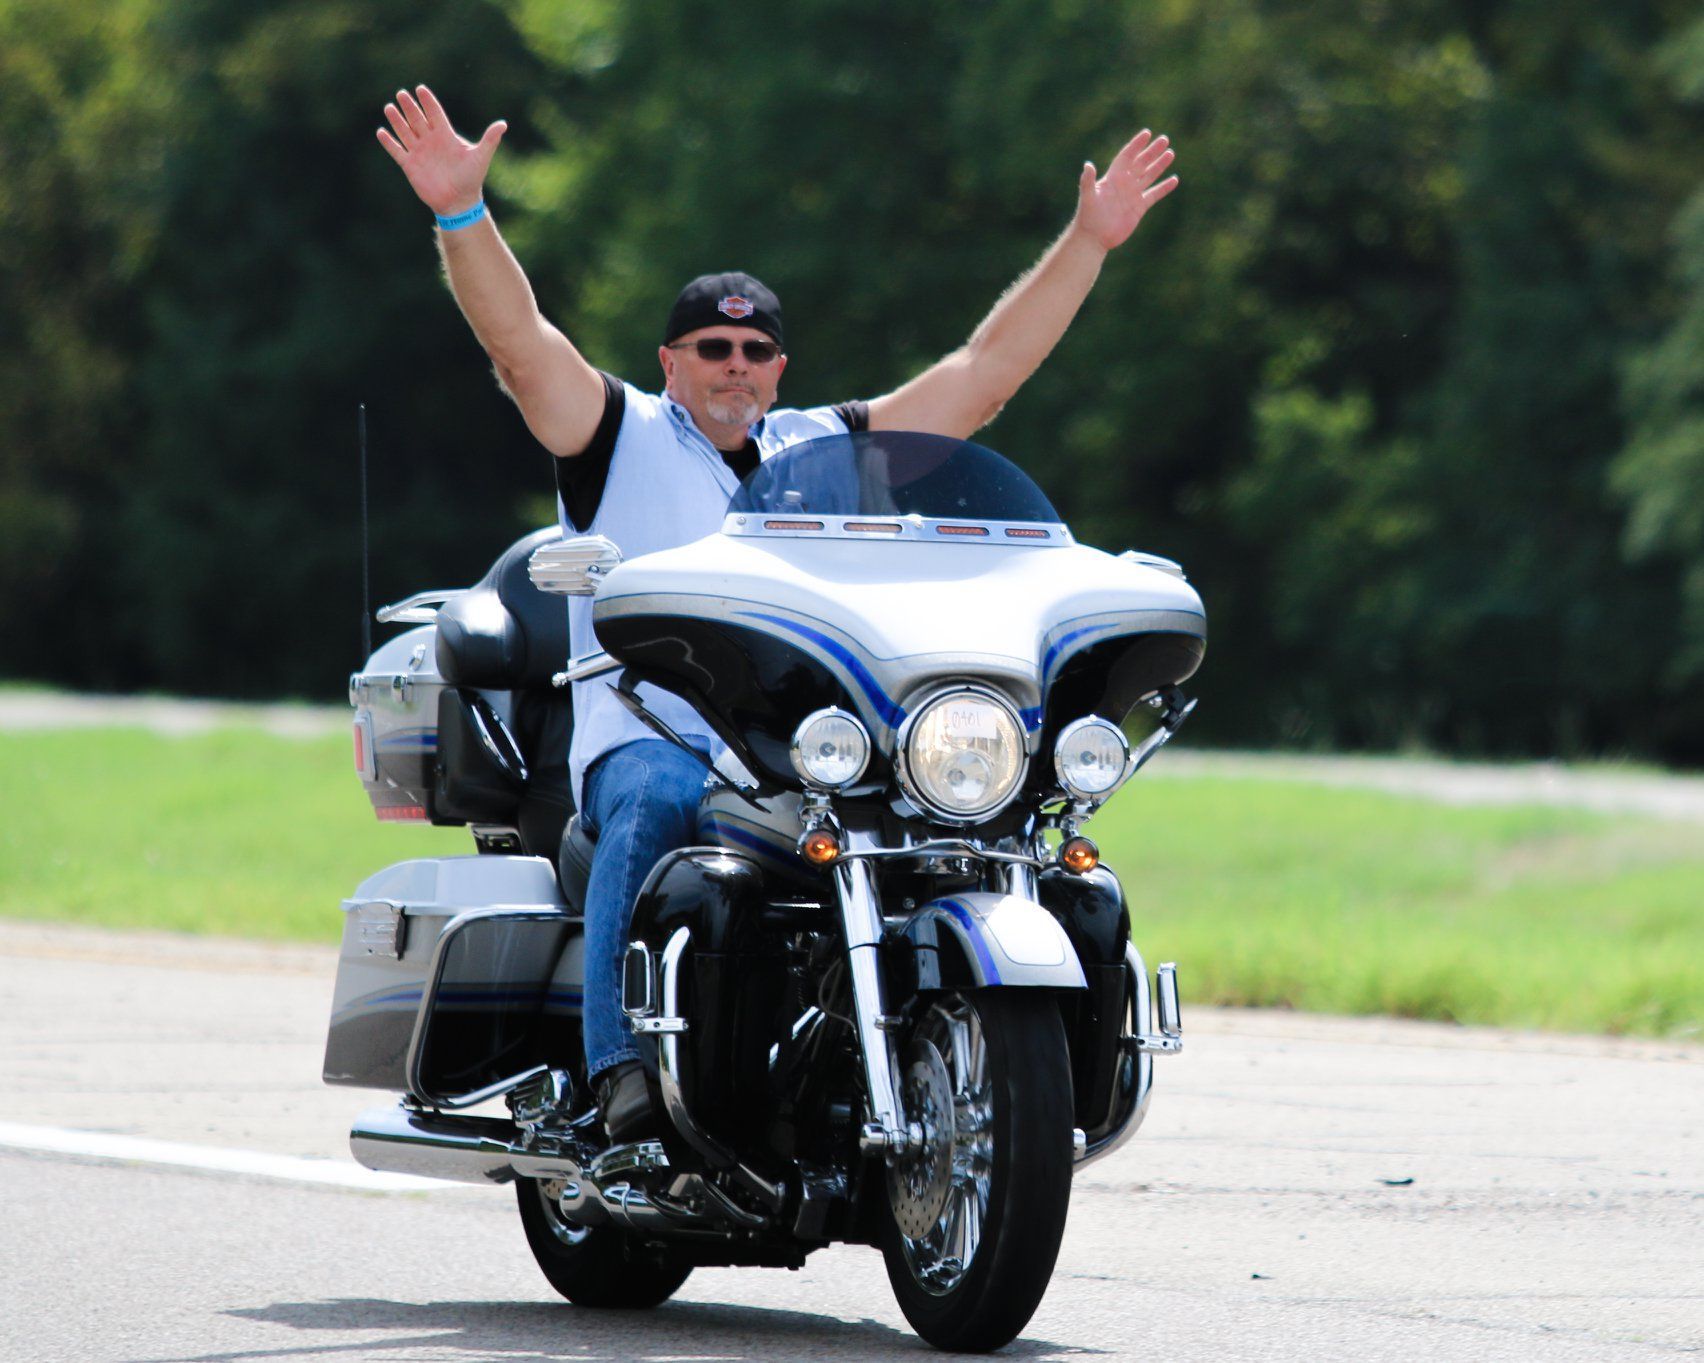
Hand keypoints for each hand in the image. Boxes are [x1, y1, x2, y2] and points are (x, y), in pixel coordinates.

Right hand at [376, 85, 505, 217]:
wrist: (459, 202)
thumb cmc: (471, 179)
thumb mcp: (481, 157)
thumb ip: (490, 140)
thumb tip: (503, 124)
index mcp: (446, 136)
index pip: (435, 114)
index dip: (428, 102)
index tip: (420, 88)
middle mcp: (431, 141)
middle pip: (417, 119)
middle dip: (410, 107)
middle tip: (402, 93)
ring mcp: (419, 153)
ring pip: (405, 132)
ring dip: (397, 120)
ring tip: (389, 107)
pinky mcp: (410, 166)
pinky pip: (397, 151)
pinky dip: (389, 143)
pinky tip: (381, 132)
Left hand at [1072, 129, 1177, 252]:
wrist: (1094, 238)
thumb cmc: (1088, 217)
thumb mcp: (1087, 198)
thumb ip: (1088, 181)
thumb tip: (1088, 165)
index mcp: (1112, 178)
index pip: (1127, 156)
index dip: (1136, 145)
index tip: (1147, 133)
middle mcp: (1124, 184)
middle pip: (1140, 163)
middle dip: (1152, 151)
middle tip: (1164, 139)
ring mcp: (1132, 195)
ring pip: (1149, 176)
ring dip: (1159, 165)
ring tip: (1170, 153)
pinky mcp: (1139, 208)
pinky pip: (1154, 195)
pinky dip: (1164, 188)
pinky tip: (1174, 180)